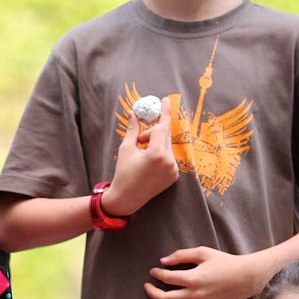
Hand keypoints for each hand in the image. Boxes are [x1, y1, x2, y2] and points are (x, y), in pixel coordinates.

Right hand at [103, 102, 178, 217]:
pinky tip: (149, 163)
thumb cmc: (123, 172)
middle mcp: (169, 162)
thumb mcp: (127, 148)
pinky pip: (169, 157)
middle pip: (166, 135)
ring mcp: (173, 170)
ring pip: (167, 146)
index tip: (164, 100)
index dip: (159, 117)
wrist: (127, 198)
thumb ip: (133, 129)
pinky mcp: (174, 176)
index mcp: (157, 154)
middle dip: (154, 131)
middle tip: (150, 123)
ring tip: (142, 152)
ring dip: (156, 143)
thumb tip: (132, 112)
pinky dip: (160, 154)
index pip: (161, 128)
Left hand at [145, 247, 261, 298]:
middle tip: (148, 288)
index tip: (153, 272)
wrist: (246, 277)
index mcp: (193, 278)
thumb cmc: (225, 262)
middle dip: (152, 293)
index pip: (166, 278)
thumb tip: (163, 261)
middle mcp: (196, 295)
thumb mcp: (203, 253)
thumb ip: (181, 255)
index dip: (156, 274)